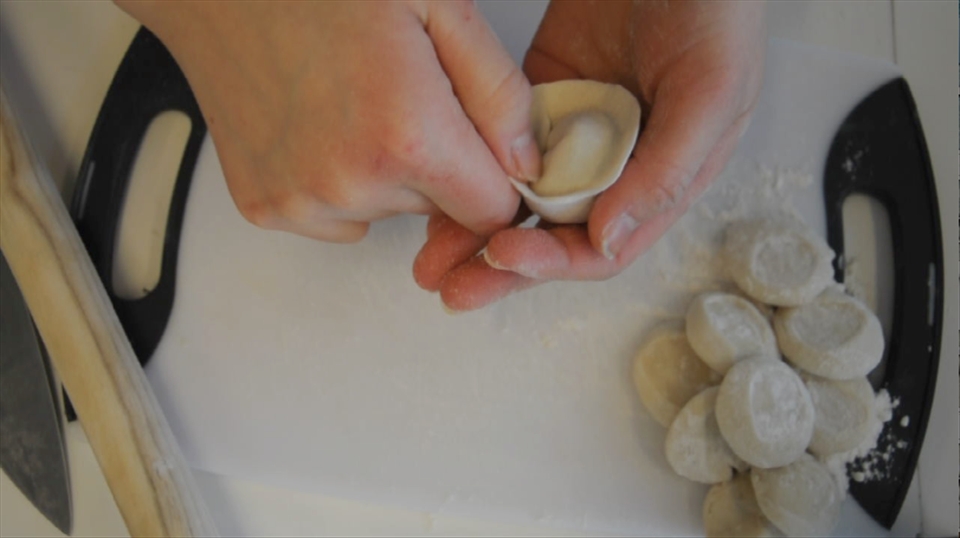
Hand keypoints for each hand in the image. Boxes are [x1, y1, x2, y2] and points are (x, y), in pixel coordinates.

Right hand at [116, 0, 540, 241]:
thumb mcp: (438, 4)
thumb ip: (497, 91)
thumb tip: (523, 162)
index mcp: (406, 135)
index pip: (492, 211)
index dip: (496, 176)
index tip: (480, 143)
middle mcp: (351, 183)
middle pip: (438, 210)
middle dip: (438, 163)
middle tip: (402, 94)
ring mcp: (302, 202)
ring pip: (387, 213)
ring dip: (386, 172)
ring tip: (352, 103)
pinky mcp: (267, 209)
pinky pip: (337, 217)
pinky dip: (340, 182)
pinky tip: (320, 126)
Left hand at [414, 0, 765, 309]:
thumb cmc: (715, 12)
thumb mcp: (712, 92)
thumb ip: (667, 172)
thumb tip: (608, 241)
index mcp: (660, 178)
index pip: (603, 246)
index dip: (554, 262)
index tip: (504, 259)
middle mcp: (614, 166)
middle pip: (552, 236)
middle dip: (501, 268)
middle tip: (451, 290)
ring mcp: (574, 133)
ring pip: (519, 198)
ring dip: (476, 230)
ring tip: (430, 259)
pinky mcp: (540, 96)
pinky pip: (499, 143)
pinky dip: (470, 169)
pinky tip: (438, 191)